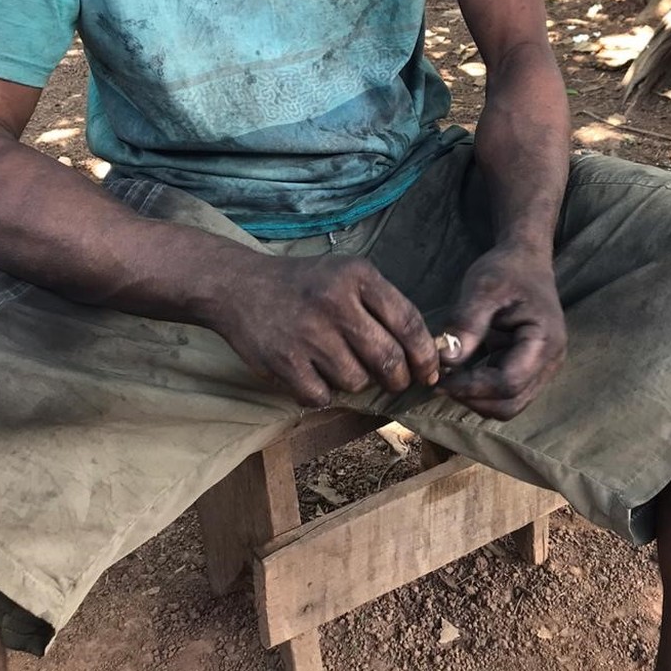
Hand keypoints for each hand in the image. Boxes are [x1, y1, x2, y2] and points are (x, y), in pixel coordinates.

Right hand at [215, 255, 438, 406]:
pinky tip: (313, 373)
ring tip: (339, 364)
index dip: (426, 355)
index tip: (430, 372)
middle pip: (388, 359)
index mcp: (357, 276)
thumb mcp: (347, 274)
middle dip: (398, 378)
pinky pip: (323, 396)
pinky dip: (322, 392)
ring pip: (357, 381)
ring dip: (355, 381)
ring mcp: (308, 333)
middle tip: (395, 381)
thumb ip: (384, 305)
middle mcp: (335, 302)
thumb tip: (425, 352)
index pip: (408, 322)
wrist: (240, 286)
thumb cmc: (305, 284)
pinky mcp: (284, 361)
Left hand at [439, 245, 566, 419]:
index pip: (509, 383)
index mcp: (544, 341)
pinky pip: (505, 391)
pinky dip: (481, 389)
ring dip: (476, 397)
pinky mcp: (529, 367)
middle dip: (473, 399)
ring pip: (508, 403)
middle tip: (440, 383)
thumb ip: (468, 324)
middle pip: (510, 403)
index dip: (472, 388)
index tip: (440, 380)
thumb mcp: (483, 287)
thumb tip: (446, 361)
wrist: (526, 259)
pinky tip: (459, 373)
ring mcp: (542, 367)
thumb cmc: (507, 269)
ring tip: (448, 378)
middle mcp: (549, 361)